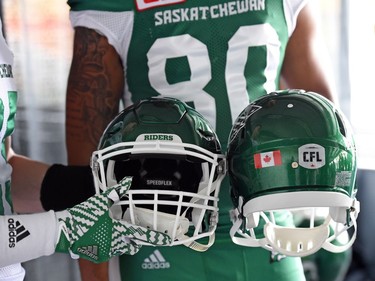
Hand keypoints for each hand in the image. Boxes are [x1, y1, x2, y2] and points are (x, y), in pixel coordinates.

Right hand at [55, 177, 170, 262]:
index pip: (141, 235)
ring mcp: (106, 252)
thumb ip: (116, 192)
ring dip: (121, 242)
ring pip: (121, 249)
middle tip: (131, 232)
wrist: (64, 230)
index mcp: (118, 230)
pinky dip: (110, 246)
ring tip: (113, 232)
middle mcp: (114, 244)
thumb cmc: (83, 215)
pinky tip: (102, 237)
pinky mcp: (98, 256)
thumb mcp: (100, 201)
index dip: (155, 237)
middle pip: (132, 245)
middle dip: (135, 240)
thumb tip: (127, 181)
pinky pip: (110, 252)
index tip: (165, 239)